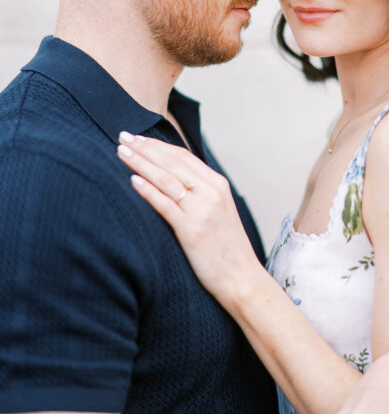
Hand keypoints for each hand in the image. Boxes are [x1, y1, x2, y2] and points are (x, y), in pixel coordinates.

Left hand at [116, 131, 264, 305]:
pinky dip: (148, 190)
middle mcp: (212, 192)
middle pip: (173, 162)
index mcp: (218, 185)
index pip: (183, 156)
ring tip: (121, 152)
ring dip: (142, 163)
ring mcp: (203, 210)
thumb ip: (199, 194)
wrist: (241, 277)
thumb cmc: (225, 249)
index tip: (136, 137)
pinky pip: (166, 205)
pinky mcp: (193, 230)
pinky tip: (132, 181)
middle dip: (146, 148)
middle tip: (122, 136)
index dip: (158, 145)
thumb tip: (171, 182)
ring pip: (167, 179)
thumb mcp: (217, 213)